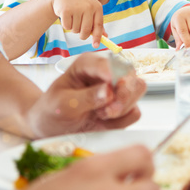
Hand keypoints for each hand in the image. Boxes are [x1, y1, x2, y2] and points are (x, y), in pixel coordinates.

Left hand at [26, 52, 145, 136]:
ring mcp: (117, 89)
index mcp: (88, 64)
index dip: (112, 74)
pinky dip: (122, 121)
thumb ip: (85, 97)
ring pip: (138, 90)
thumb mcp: (62, 104)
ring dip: (123, 108)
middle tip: (108, 110)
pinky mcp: (123, 106)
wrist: (52, 127)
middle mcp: (106, 72)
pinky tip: (105, 121)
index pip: (107, 62)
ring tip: (101, 115)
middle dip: (123, 95)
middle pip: (130, 74)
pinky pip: (135, 112)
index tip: (110, 88)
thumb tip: (108, 92)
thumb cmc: (52, 110)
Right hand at [51, 0, 105, 47]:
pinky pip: (67, 27)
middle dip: (83, 36)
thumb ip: (98, 24)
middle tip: (80, 34)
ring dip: (74, 29)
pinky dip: (66, 25)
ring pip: (76, 30)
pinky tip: (66, 17)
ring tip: (73, 19)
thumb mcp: (91, 11)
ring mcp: (77, 8)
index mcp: (97, 7)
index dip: (98, 37)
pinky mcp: (65, 10)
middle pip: (86, 30)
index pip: (98, 25)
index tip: (96, 46)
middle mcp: (88, 7)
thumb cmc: (80, 5)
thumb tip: (105, 37)